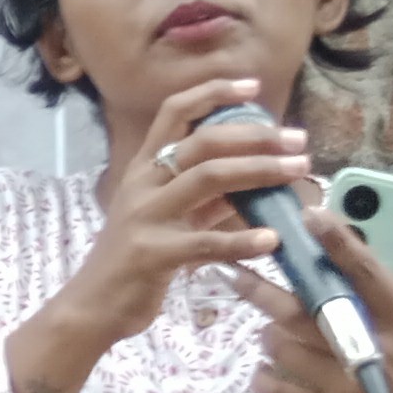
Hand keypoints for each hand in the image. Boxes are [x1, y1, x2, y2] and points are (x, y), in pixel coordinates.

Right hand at [4, 79, 306, 392]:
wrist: (93, 306)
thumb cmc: (135, 260)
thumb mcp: (168, 217)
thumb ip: (207, 197)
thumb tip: (256, 175)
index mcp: (144, 169)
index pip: (174, 112)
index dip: (213, 93)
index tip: (253, 86)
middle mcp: (143, 184)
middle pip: (203, 142)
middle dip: (256, 135)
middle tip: (297, 140)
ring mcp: (146, 217)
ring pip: (208, 179)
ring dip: (259, 171)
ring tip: (299, 172)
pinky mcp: (153, 254)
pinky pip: (205, 242)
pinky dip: (242, 240)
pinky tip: (272, 241)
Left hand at [236, 199, 392, 392]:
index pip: (366, 272)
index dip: (336, 241)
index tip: (310, 217)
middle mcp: (373, 349)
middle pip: (305, 310)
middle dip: (265, 289)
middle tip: (236, 270)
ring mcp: (349, 385)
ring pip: (287, 348)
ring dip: (269, 336)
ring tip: (265, 330)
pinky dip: (267, 381)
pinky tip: (262, 372)